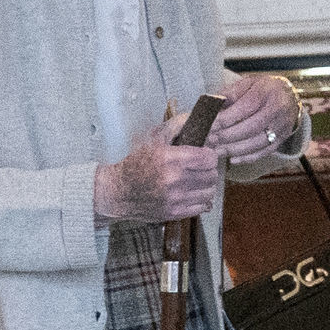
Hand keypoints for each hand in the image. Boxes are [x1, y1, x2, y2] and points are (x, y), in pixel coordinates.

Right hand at [95, 117, 221, 222]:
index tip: (203, 155)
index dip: (209, 155)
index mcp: (171, 159)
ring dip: (206, 185)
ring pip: (210, 192)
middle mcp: (175, 180)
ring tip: (196, 181)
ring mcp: (175, 199)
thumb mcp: (153, 138)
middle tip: (199, 168)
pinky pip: (202, 207)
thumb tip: (196, 116)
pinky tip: (192, 193)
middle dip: (208, 170)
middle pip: (212, 175)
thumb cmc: (135, 162)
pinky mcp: (174, 213)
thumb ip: (177, 125)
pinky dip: (201, 200)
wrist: (117, 190)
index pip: (209, 158)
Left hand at [206, 74, 302, 162]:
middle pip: (252, 127)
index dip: (226, 118)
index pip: (246, 107)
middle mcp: (278, 110)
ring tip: (216, 151)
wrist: (289, 96)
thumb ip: (231, 92)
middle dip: (228, 136)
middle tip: (209, 140)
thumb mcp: (248, 83)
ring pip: (258, 143)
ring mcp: (282, 126)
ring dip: (235, 149)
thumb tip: (213, 104)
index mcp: (267, 92)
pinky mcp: (282, 139)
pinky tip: (232, 159)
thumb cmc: (263, 89)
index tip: (209, 125)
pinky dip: (247, 158)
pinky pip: (264, 152)